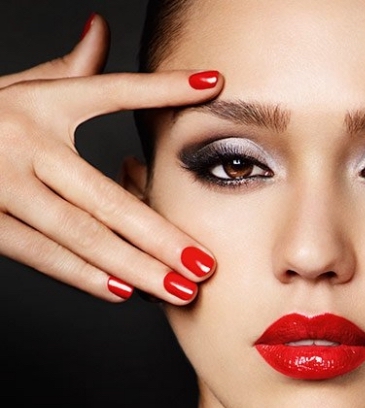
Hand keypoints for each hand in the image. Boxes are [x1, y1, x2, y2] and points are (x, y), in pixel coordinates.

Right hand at [0, 14, 223, 304]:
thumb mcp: (21, 89)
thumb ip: (68, 69)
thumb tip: (101, 25)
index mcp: (38, 105)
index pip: (111, 92)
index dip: (161, 88)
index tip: (211, 85)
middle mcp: (21, 144)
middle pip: (104, 197)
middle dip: (160, 236)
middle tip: (204, 263)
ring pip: (78, 235)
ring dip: (133, 267)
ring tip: (178, 288)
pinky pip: (41, 254)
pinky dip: (83, 275)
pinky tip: (125, 291)